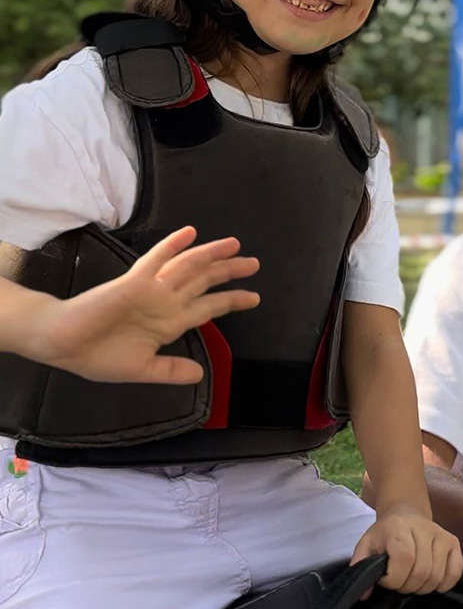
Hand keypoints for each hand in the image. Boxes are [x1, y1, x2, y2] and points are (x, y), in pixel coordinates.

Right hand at [29, 227, 258, 384]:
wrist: (62, 344)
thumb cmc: (97, 355)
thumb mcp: (141, 369)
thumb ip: (170, 371)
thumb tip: (199, 375)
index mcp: (169, 323)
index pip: (208, 307)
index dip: (231, 300)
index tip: (254, 297)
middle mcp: (165, 303)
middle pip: (205, 282)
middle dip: (230, 272)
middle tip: (254, 263)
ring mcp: (151, 291)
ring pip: (188, 268)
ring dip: (211, 255)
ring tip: (235, 246)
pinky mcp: (133, 283)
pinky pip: (156, 261)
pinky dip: (172, 246)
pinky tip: (189, 234)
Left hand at [350, 506, 462, 594]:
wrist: (406, 514)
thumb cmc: (385, 534)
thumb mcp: (366, 545)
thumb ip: (361, 566)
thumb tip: (364, 594)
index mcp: (399, 527)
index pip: (404, 558)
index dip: (394, 578)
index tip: (385, 579)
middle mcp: (425, 528)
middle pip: (422, 571)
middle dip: (407, 586)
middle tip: (399, 583)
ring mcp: (442, 535)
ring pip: (437, 575)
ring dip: (422, 588)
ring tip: (412, 581)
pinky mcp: (454, 543)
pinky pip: (455, 572)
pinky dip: (444, 584)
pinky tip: (432, 583)